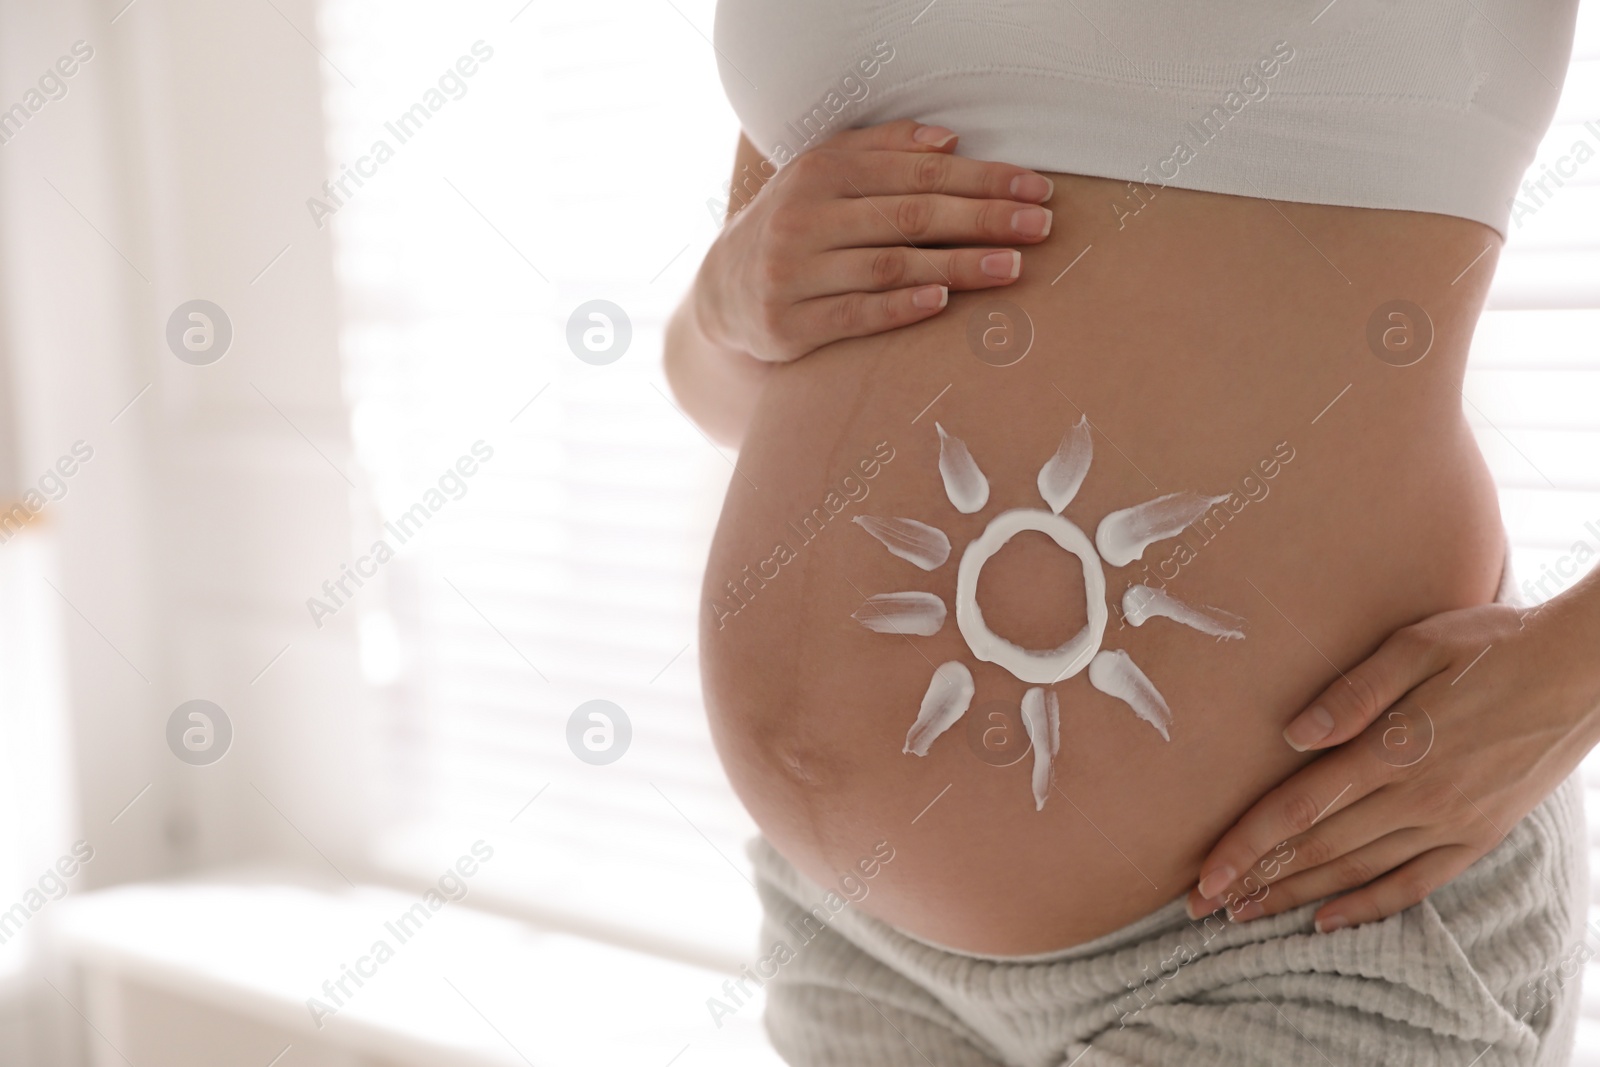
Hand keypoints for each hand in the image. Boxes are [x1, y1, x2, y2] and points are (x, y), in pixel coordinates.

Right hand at [694, 119, 1055, 363]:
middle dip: (982, 219)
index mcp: (821, 172)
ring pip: (889, 265)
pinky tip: (943, 303)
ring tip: (1012, 267)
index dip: (981, 179)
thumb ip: (883, 149)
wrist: (722, 291)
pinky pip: (855, 315)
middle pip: (910, 216)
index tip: (1035, 189)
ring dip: (957, 266)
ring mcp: (793, 273)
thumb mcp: (825, 174)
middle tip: (1039, 227)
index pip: (917, 172)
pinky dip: (901, 308)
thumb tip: (949, 140)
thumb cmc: (796, 226)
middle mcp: (803, 217)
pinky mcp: (788, 324)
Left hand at [1186, 597, 1599, 931]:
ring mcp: (1451, 823)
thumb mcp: (1417, 645)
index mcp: (1393, 749)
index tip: (1203, 875)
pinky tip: (1328, 921)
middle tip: (1201, 906)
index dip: (1246, 845)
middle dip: (1255, 879)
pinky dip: (1368, 906)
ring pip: (1358, 872)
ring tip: (1246, 915)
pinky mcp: (1479, 836)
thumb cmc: (1492, 644)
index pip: (1299, 808)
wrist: (1584, 671)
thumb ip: (1352, 693)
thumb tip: (1292, 734)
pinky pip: (1414, 884)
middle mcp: (1418, 797)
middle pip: (1318, 849)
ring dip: (1297, 897)